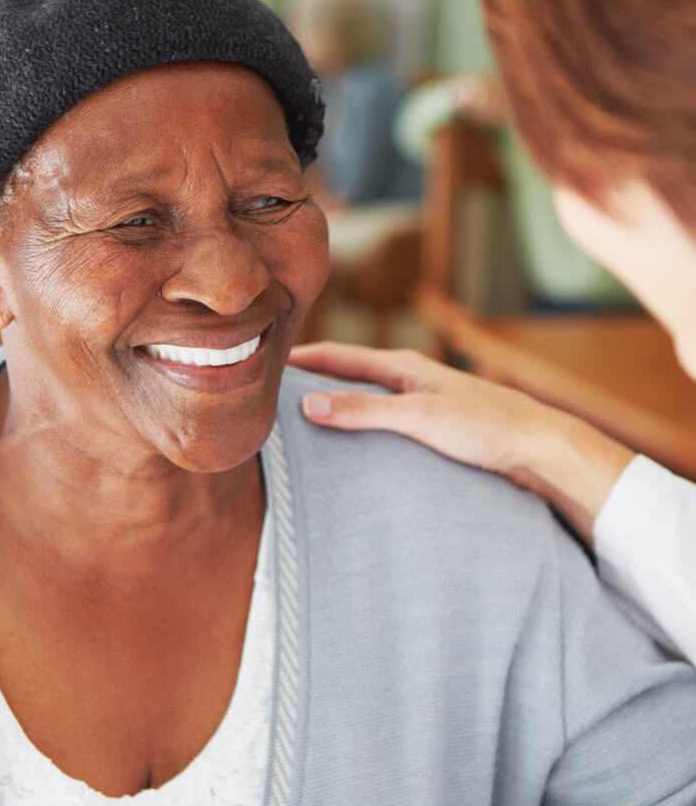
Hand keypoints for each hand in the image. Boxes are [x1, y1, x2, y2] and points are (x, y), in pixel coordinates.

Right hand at [289, 341, 635, 544]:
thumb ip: (364, 410)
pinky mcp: (433, 429)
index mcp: (404, 366)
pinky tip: (352, 448)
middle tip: (272, 393)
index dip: (303, 358)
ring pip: (366, 400)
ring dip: (337, 406)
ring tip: (301, 422)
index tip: (265, 360)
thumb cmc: (485, 426)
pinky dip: (361, 428)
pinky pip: (384, 424)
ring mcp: (421, 404)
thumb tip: (309, 405)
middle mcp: (410, 380)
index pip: (339, 356)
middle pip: (349, 376)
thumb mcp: (419, 417)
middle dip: (313, 381)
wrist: (539, 449)